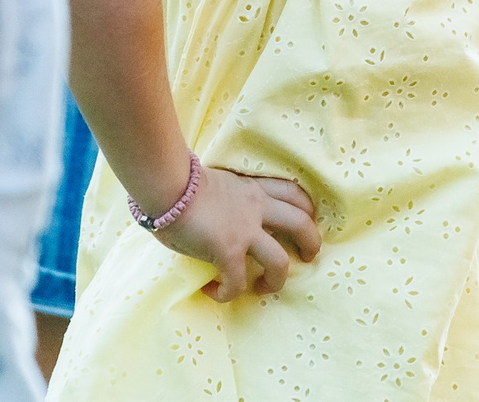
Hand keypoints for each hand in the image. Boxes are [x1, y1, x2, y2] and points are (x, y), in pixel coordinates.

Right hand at [152, 164, 320, 301]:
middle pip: (301, 224)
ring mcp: (245, 230)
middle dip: (310, 244)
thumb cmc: (181, 184)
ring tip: (262, 287)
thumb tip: (223, 220)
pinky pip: (237, 282)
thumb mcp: (219, 186)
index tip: (305, 224)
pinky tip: (214, 292)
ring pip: (280, 261)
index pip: (294, 194)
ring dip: (276, 280)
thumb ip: (230, 201)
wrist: (168, 185)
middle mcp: (257, 207)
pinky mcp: (228, 250)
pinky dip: (228, 293)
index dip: (307, 211)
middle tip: (306, 258)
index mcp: (254, 190)